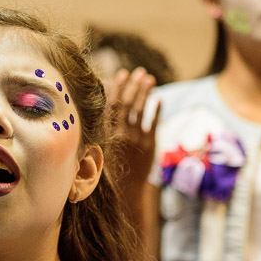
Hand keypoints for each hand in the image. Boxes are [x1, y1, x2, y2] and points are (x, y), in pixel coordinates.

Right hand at [107, 68, 161, 185]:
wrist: (126, 189)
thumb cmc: (111, 166)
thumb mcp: (101, 146)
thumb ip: (104, 127)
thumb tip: (105, 104)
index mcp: (107, 133)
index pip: (112, 105)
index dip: (118, 88)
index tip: (122, 73)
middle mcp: (121, 134)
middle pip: (128, 103)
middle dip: (134, 85)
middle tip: (140, 71)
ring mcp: (137, 139)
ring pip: (141, 110)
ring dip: (145, 92)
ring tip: (150, 78)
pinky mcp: (150, 145)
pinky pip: (154, 123)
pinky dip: (157, 110)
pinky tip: (160, 99)